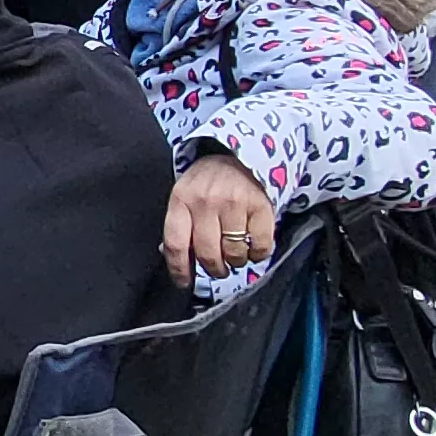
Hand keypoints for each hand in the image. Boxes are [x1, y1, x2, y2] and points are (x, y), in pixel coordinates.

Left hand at [160, 153, 278, 288]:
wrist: (239, 153)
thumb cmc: (208, 183)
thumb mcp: (185, 196)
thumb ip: (180, 226)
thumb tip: (175, 260)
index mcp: (181, 199)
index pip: (175, 244)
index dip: (179, 269)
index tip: (184, 282)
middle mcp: (206, 200)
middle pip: (208, 254)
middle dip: (214, 269)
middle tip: (218, 268)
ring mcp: (234, 202)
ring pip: (234, 253)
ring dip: (236, 261)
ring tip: (235, 252)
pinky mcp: (260, 205)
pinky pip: (259, 245)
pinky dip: (257, 253)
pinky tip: (252, 246)